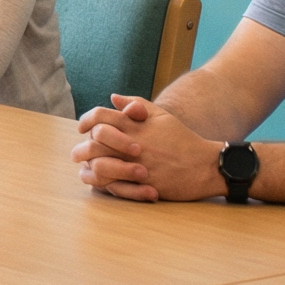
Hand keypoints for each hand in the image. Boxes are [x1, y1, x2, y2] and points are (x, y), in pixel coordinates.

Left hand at [73, 95, 228, 202]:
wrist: (206, 166)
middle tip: (78, 152)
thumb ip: (135, 105)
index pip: (100, 117)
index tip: (82, 128)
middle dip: (82, 147)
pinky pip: (114, 186)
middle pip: (94, 142)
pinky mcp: (143, 184)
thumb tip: (112, 97)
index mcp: (135, 126)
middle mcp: (133, 144)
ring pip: (100, 165)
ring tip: (86, 168)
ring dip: (89, 167)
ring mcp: (137, 165)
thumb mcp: (161, 116)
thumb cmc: (183, 139)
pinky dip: (103, 184)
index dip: (86, 120)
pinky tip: (100, 182)